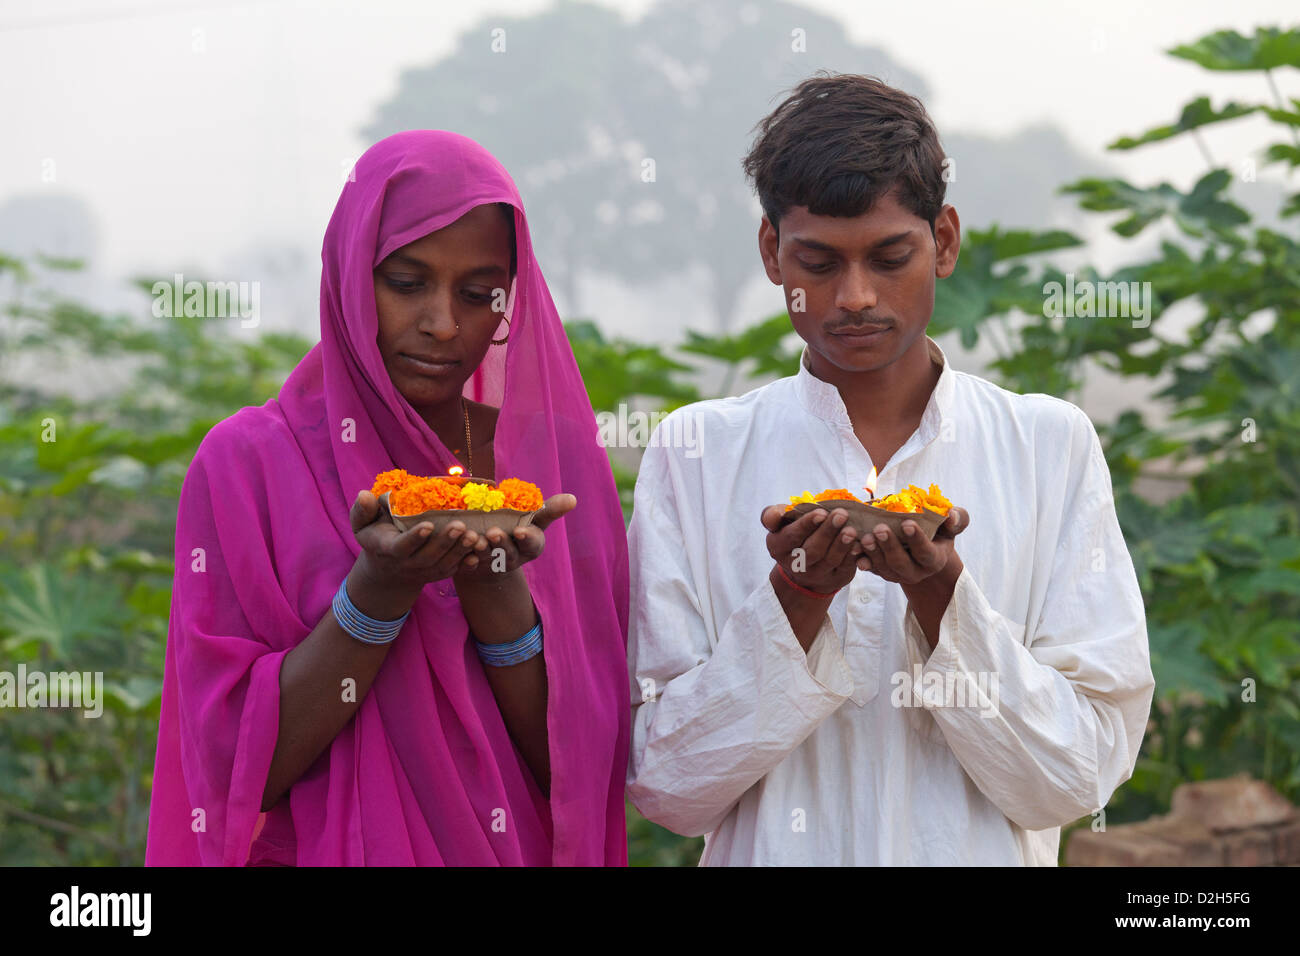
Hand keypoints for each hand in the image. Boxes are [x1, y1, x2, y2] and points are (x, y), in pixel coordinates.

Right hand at [347, 490, 482, 615]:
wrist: (387, 570)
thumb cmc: (376, 536)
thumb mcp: (362, 525)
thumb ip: (362, 511)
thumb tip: (363, 494)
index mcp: (388, 549)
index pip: (401, 547)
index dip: (414, 538)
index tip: (428, 524)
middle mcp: (407, 564)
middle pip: (428, 558)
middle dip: (444, 543)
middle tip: (460, 526)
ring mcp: (424, 572)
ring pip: (444, 566)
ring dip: (460, 551)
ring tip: (475, 535)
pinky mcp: (438, 574)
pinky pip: (454, 571)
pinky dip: (469, 563)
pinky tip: (482, 550)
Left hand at [454, 494, 576, 580]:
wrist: (494, 546)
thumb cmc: (518, 526)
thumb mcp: (535, 518)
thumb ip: (550, 509)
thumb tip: (573, 499)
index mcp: (531, 545)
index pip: (533, 543)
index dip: (527, 538)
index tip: (520, 531)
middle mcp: (514, 557)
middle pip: (509, 553)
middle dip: (502, 543)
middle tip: (493, 533)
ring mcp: (495, 565)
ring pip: (489, 559)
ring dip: (482, 550)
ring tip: (476, 539)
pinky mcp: (476, 569)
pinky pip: (471, 568)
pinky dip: (468, 563)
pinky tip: (464, 557)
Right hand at [760, 504, 864, 595]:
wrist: (804, 567)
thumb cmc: (795, 534)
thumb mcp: (780, 523)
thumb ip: (773, 515)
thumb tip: (774, 517)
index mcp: (778, 547)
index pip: (791, 537)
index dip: (806, 525)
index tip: (821, 512)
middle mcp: (795, 564)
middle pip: (812, 550)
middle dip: (827, 532)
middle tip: (841, 515)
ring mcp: (816, 575)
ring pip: (829, 560)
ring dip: (841, 545)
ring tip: (851, 530)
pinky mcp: (835, 579)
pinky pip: (845, 568)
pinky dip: (853, 556)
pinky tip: (859, 544)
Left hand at [856, 507, 969, 584]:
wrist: (922, 547)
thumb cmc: (938, 531)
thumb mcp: (950, 525)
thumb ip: (957, 519)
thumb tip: (951, 516)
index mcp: (934, 559)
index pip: (926, 553)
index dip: (917, 540)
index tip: (907, 524)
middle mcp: (916, 572)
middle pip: (901, 564)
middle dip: (890, 547)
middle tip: (879, 529)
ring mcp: (897, 574)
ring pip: (884, 568)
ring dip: (873, 553)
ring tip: (864, 537)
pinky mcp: (881, 572)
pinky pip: (870, 568)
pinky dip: (861, 559)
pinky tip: (852, 548)